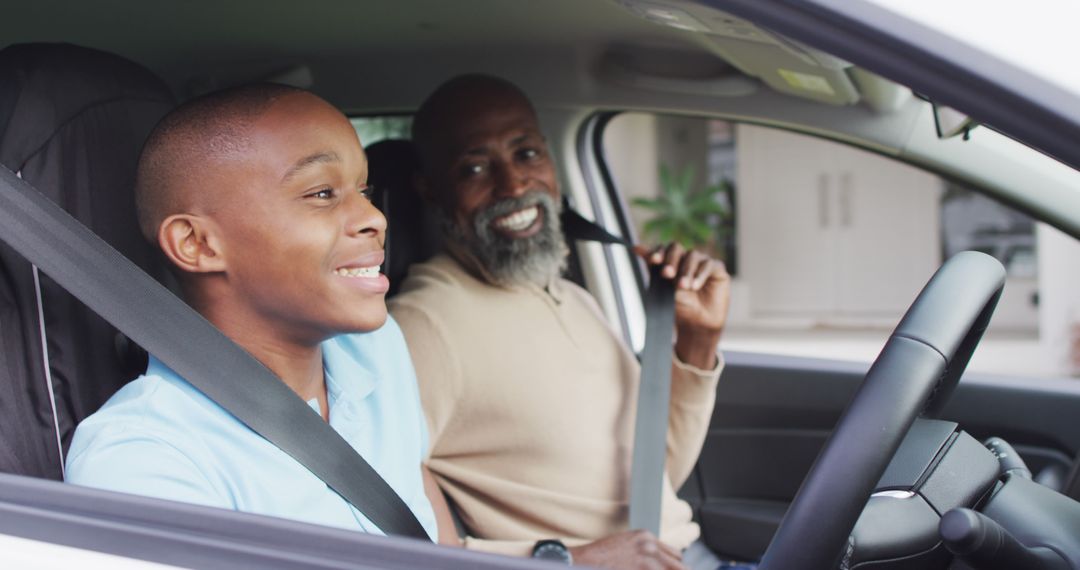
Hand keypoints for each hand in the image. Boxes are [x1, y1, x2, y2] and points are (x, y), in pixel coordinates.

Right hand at [568, 530, 685, 569]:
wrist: (583, 562)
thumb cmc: (600, 557)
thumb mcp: (625, 545)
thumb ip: (644, 551)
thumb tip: (657, 563)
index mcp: (646, 537)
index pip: (675, 555)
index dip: (674, 568)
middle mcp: (650, 546)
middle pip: (679, 566)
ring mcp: (647, 560)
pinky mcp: (643, 569)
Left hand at [636, 243, 730, 368]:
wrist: (697, 325)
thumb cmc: (681, 307)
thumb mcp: (664, 288)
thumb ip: (653, 268)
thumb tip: (636, 248)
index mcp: (671, 261)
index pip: (664, 249)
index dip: (658, 252)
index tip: (653, 260)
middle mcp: (686, 259)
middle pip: (677, 248)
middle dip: (670, 260)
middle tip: (667, 274)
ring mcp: (702, 263)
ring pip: (692, 256)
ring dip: (686, 271)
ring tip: (683, 286)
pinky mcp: (717, 270)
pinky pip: (709, 265)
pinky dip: (700, 274)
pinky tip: (695, 286)